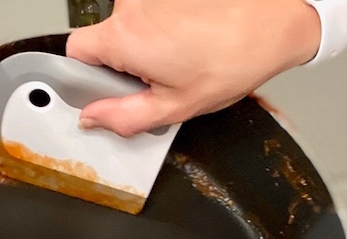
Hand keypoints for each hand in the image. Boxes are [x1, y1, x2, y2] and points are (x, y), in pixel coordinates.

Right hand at [66, 0, 320, 136]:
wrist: (272, 23)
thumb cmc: (231, 61)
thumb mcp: (174, 107)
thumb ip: (124, 117)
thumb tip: (91, 119)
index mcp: (123, 38)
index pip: (75, 53)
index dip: (86, 77)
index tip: (107, 93)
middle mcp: (130, 7)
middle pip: (104, 41)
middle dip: (123, 65)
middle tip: (159, 83)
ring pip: (131, 27)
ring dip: (147, 47)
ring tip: (184, 62)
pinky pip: (152, 13)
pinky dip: (165, 29)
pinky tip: (191, 44)